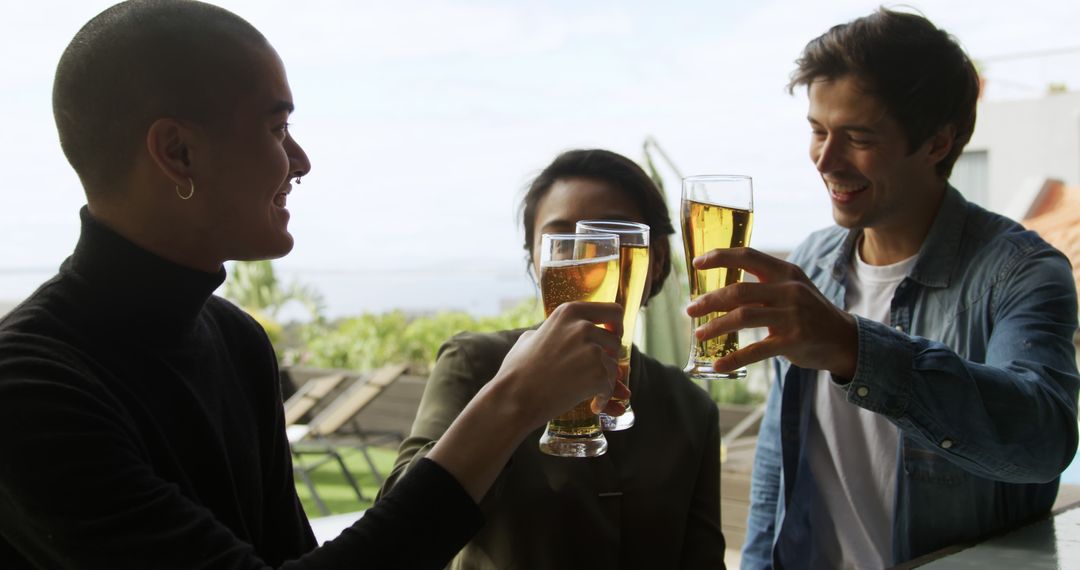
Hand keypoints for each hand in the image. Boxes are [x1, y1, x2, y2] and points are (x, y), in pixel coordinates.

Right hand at [498, 301, 624, 427]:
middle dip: (610, 356)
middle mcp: (583, 327)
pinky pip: (610, 387)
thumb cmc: (518, 370)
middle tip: (597, 369)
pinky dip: (603, 398)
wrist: (514, 397)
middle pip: (615, 340)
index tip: (614, 335)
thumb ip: (552, 330)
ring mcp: (592, 350)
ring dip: (604, 379)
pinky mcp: (597, 374)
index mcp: (569, 312)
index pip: (612, 310)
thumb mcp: (531, 337)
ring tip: (587, 390)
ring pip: (613, 366)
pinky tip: (592, 404)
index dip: (617, 325)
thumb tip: (564, 330)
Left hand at [685, 247, 857, 377]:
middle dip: (709, 301)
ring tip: (699, 333)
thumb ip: (764, 285)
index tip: (696, 264)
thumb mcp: (792, 289)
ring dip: (716, 326)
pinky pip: (757, 350)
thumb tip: (721, 290)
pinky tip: (719, 364)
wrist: (845, 339)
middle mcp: (789, 290)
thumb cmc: (810, 313)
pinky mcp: (794, 340)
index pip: (747, 255)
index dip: (719, 257)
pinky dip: (735, 357)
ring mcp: (793, 315)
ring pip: (743, 317)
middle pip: (739, 290)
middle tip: (690, 310)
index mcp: (785, 272)